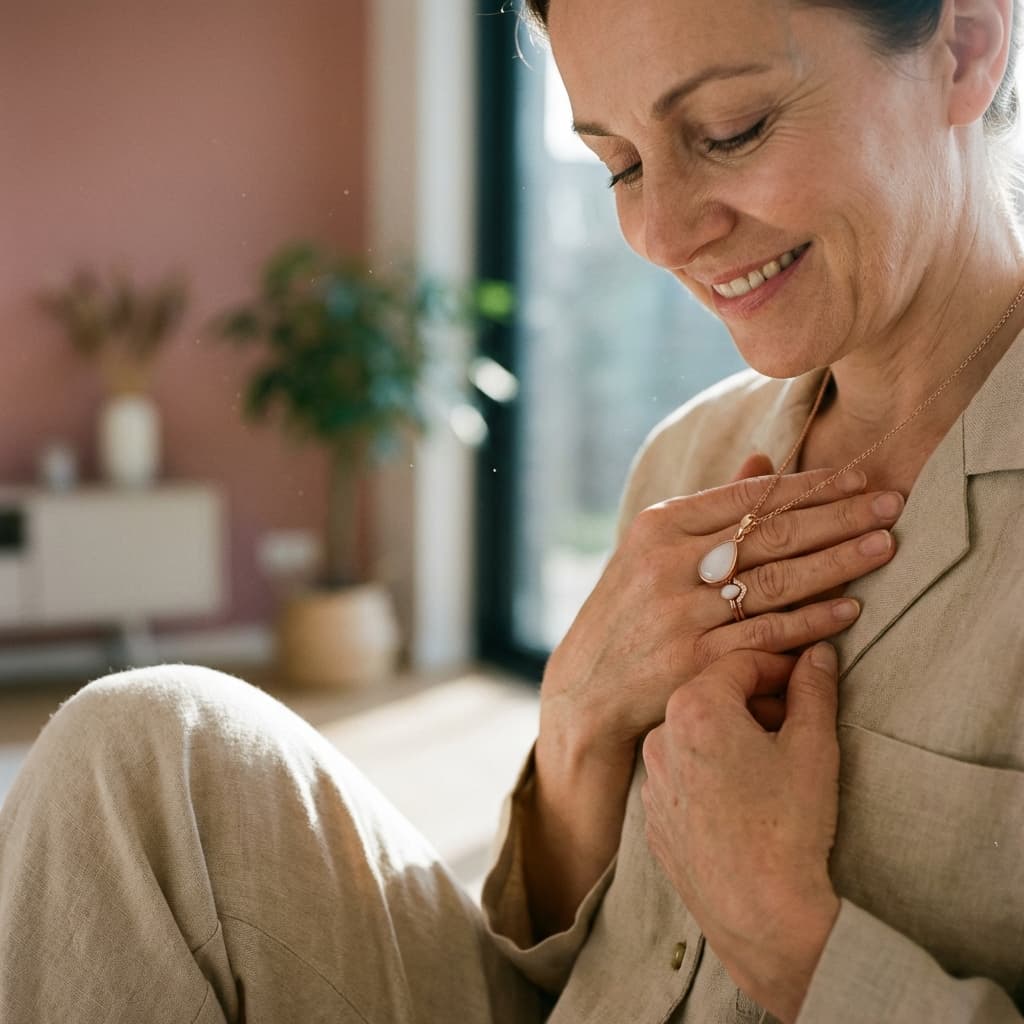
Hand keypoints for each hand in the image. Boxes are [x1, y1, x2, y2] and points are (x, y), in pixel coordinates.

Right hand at [540, 455, 900, 765]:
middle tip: (892, 503)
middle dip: (839, 516)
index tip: (860, 477)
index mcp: (659, 526)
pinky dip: (812, 621)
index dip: (811, 485)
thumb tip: (765, 459)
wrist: (589, 684)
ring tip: (885, 545)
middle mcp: (667, 565)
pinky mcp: (694, 663)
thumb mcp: (654, 549)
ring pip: (776, 582)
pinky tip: (850, 608)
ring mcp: (680, 615)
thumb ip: (712, 508)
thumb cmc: (631, 607)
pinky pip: (767, 635)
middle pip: (770, 534)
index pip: (749, 496)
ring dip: (838, 563)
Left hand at [641, 644, 842, 1022]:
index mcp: (695, 708)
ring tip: (773, 763)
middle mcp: (660, 737)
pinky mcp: (655, 816)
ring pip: (695, 736)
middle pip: (713, 696)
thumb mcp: (813, 747)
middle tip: (798, 722)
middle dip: (756, 702)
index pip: (740, 663)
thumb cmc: (789, 827)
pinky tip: (746, 797)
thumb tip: (817, 654)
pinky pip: (683, 776)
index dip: (779, 666)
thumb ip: (813, 690)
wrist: (762, 913)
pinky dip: (711, 772)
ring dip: (732, 736)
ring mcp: (653, 779)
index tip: (807, 678)